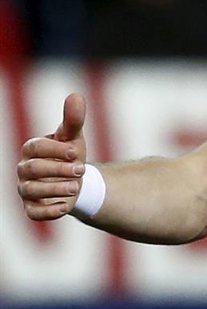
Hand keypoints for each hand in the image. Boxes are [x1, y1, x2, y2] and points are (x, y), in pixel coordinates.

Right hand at [17, 93, 88, 219]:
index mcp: (31, 150)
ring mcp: (26, 190)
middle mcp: (24, 169)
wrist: (75, 181)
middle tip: (81, 169)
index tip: (76, 152)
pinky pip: (34, 213)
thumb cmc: (70, 156)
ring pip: (32, 191)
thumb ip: (73, 120)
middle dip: (58, 169)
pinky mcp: (32, 208)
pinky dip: (49, 211)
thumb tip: (76, 95)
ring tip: (76, 186)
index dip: (54, 150)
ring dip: (56, 189)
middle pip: (33, 169)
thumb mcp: (73, 138)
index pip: (34, 147)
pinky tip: (65, 207)